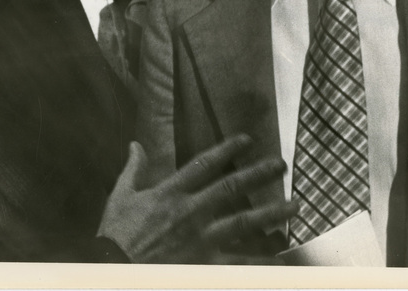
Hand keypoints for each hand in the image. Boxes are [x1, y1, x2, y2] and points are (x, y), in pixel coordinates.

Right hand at [97, 135, 297, 263]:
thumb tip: (135, 145)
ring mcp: (201, 239)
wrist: (113, 269)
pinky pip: (238, 263)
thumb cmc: (116, 235)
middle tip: (281, 165)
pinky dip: (260, 263)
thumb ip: (133, 169)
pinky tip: (280, 261)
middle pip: (231, 188)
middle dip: (257, 174)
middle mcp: (191, 212)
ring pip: (243, 222)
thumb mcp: (120, 197)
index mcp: (171, 193)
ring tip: (294, 206)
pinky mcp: (204, 264)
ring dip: (271, 212)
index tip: (247, 139)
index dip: (227, 149)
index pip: (204, 163)